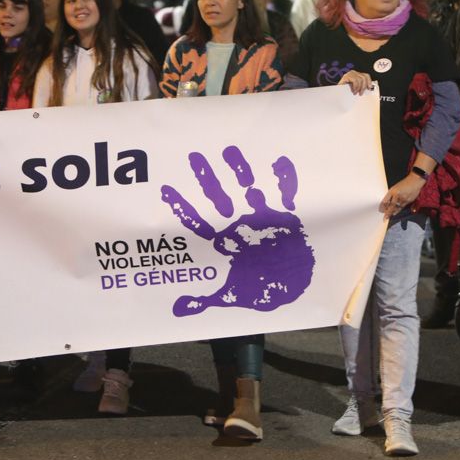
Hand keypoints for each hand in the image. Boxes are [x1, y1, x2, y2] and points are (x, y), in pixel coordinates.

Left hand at [160, 146, 314, 315]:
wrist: (292, 287)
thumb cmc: (260, 288)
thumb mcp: (230, 297)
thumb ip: (204, 300)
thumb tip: (178, 309)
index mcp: (225, 240)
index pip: (198, 222)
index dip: (182, 208)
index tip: (166, 191)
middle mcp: (240, 224)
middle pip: (219, 198)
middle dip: (208, 180)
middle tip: (194, 157)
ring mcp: (262, 218)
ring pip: (247, 190)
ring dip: (240, 171)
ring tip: (230, 151)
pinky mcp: (285, 216)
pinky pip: (284, 195)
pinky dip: (282, 181)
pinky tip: (279, 162)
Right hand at [338, 70, 372, 94]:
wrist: (337, 93)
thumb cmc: (345, 91)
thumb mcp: (355, 88)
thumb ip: (361, 86)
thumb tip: (368, 88)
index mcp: (357, 75)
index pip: (366, 75)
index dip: (369, 81)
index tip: (369, 88)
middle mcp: (353, 73)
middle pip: (364, 77)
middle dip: (363, 87)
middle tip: (361, 93)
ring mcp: (349, 74)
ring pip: (360, 79)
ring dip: (358, 88)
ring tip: (355, 92)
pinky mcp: (346, 76)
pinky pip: (355, 80)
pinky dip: (355, 86)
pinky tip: (353, 90)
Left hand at [380, 174, 425, 218]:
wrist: (414, 180)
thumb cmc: (404, 183)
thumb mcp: (395, 187)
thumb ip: (391, 194)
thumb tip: (387, 202)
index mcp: (392, 190)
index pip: (385, 200)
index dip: (383, 206)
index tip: (381, 210)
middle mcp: (397, 195)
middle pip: (391, 206)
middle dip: (387, 213)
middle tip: (385, 218)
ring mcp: (403, 198)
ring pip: (397, 208)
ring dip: (393, 212)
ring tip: (390, 215)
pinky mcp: (409, 200)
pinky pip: (402, 207)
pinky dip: (398, 210)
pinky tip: (395, 212)